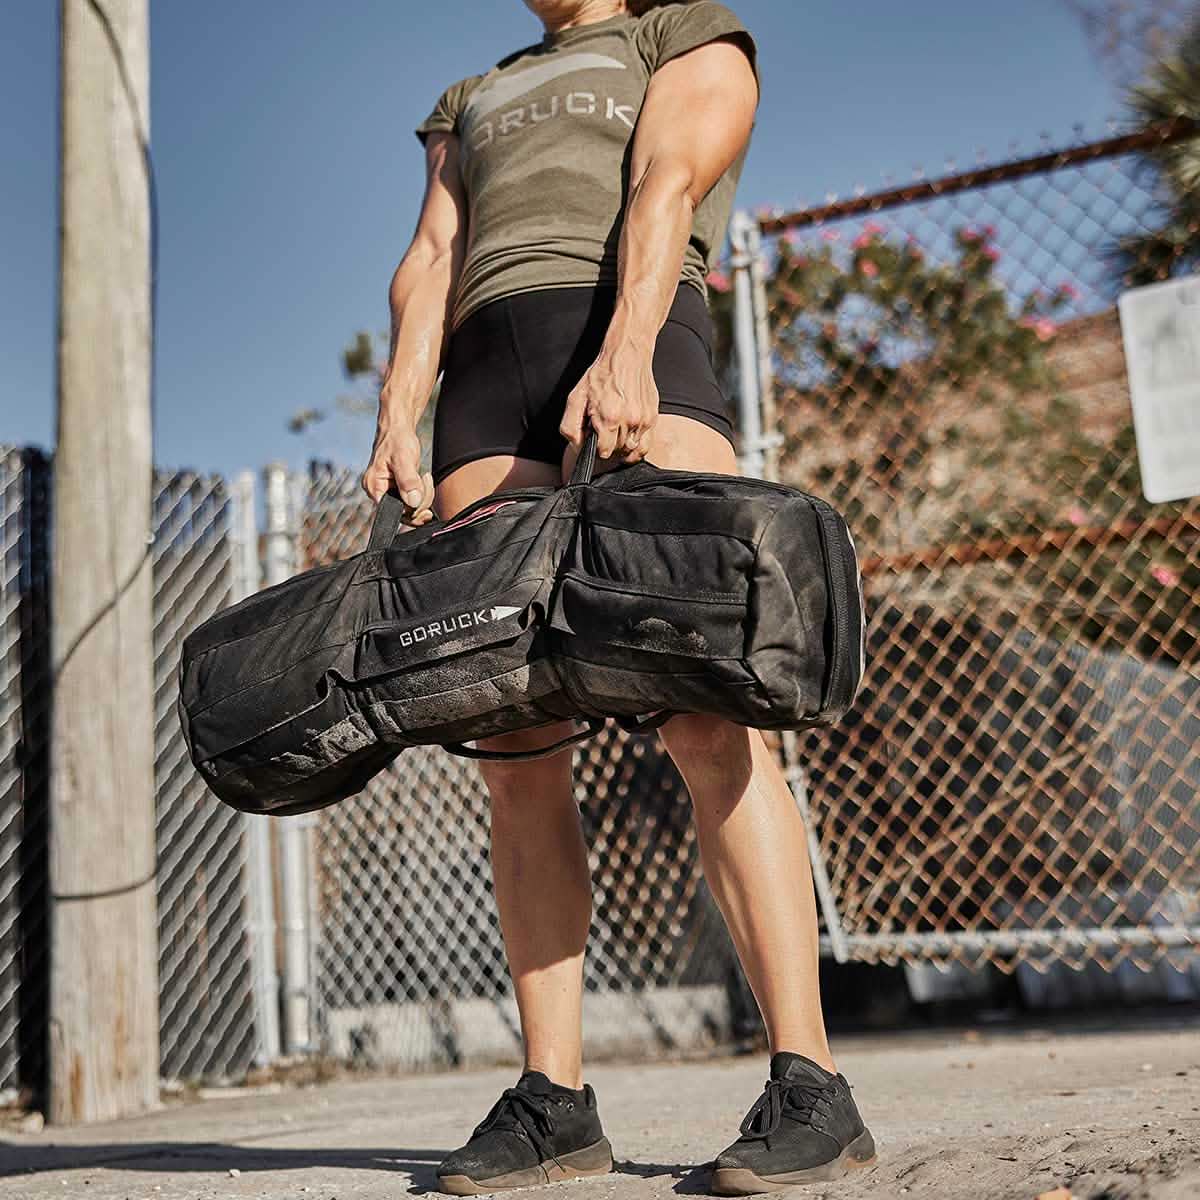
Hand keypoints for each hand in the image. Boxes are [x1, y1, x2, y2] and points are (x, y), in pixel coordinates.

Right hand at [361, 417, 434, 524]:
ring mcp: (389, 492)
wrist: (398, 428)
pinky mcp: (399, 490)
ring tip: (424, 475)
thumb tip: (413, 502)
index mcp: (374, 487)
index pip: (393, 512)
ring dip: (424, 494)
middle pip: (405, 512)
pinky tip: (422, 479)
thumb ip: (407, 481)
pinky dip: (423, 492)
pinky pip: (414, 500)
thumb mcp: (403, 458)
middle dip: (421, 499)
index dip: (411, 510)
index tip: (423, 498)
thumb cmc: (396, 439)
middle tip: (425, 478)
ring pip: (412, 507)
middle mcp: (379, 492)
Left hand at [559, 341, 657, 460]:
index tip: (594, 437)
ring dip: (622, 446)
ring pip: (632, 451)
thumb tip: (576, 446)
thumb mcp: (576, 397)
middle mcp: (629, 421)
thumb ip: (570, 426)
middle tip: (604, 429)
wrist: (627, 355)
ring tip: (616, 432)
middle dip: (608, 445)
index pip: (603, 453)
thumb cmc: (602, 374)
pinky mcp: (652, 418)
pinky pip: (645, 445)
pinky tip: (628, 436)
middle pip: (617, 452)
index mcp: (609, 418)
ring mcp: (643, 421)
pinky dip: (636, 445)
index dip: (596, 447)